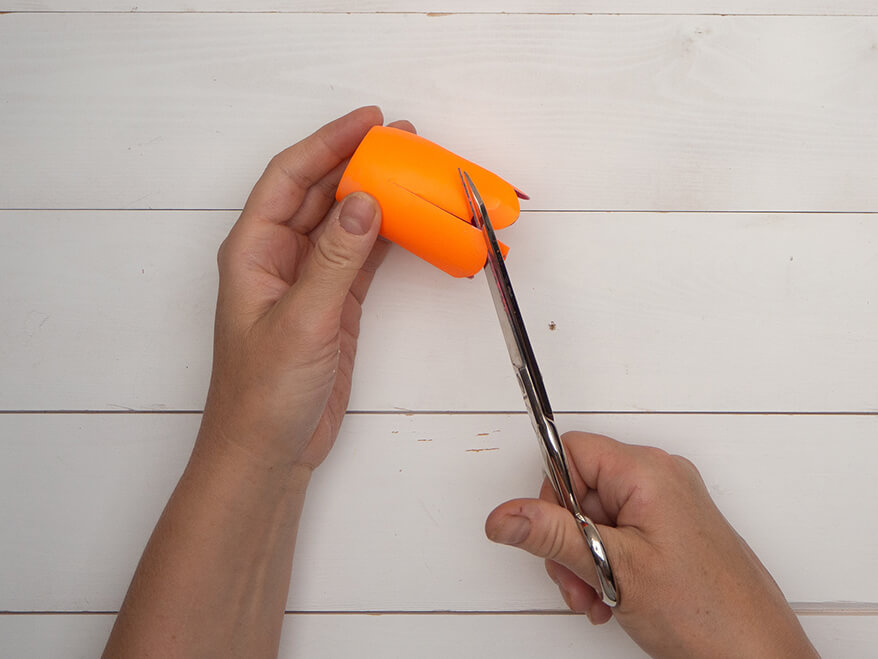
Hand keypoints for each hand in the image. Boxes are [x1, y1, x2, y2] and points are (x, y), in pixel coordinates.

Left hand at [199, 106, 414, 470]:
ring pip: (346, 224)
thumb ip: (334, 262)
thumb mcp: (300, 322)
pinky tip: (411, 223)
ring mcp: (310, 281)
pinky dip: (388, 240)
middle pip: (321, 193)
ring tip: (415, 174)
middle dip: (358, 163)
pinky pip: (363, 259)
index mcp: (253, 251)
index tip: (369, 123)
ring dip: (377, 199)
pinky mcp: (334, 306)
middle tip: (405, 142)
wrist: (269, 451)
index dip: (328, 143)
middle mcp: (279, 258)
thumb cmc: (263, 393)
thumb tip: (364, 202)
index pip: (290, 178)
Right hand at [485, 432, 818, 657]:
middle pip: (580, 488)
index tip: (556, 534)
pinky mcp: (672, 530)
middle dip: (568, 539)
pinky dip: (607, 564)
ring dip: (585, 560)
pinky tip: (612, 597)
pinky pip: (621, 533)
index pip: (571, 452)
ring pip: (597, 516)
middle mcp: (660, 479)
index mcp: (647, 472)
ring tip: (597, 597)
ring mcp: (668, 505)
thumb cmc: (705, 612)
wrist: (756, 655)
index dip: (553, 493)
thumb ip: (552, 536)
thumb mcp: (613, 568)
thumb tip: (504, 515)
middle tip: (577, 578)